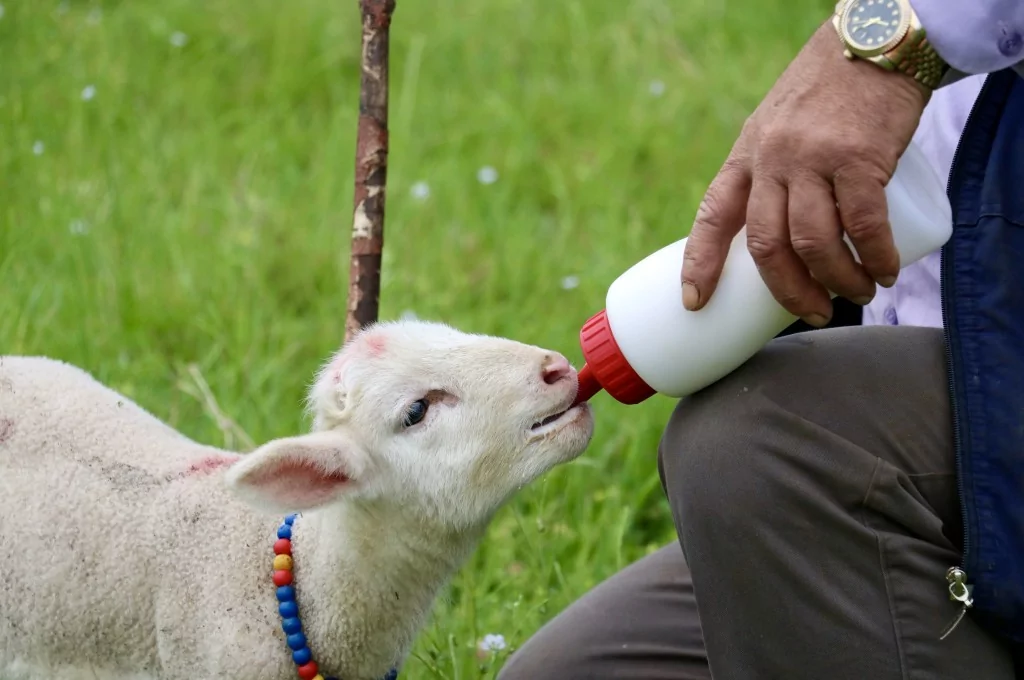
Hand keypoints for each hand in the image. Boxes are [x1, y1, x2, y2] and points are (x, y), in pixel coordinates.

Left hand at [681, 20, 930, 326]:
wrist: (872, 44)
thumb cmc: (825, 95)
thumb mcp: (775, 128)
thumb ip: (769, 173)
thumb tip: (777, 239)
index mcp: (745, 156)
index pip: (712, 216)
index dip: (700, 263)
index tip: (693, 302)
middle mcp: (771, 159)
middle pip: (766, 244)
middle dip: (788, 290)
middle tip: (813, 311)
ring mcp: (813, 158)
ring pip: (813, 242)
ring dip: (837, 280)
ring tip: (858, 292)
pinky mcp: (859, 156)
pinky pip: (865, 224)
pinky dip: (876, 257)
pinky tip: (885, 271)